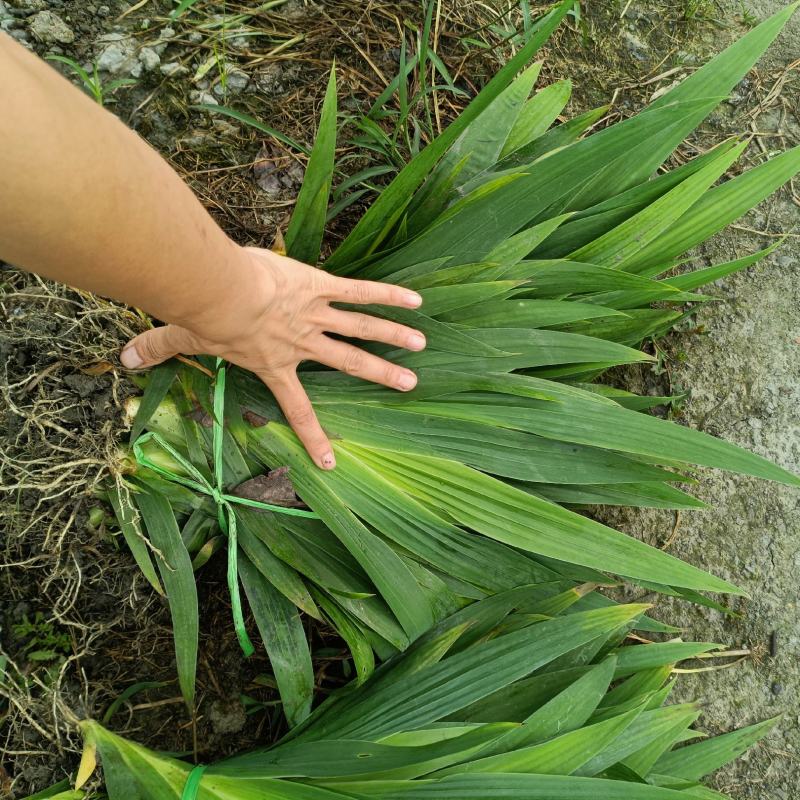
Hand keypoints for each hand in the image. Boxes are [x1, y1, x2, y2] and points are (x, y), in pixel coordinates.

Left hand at [120, 246, 425, 469]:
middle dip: (381, 375)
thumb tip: (120, 361)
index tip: (329, 463)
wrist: (221, 288)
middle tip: (410, 385)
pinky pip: (358, 291)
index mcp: (273, 363)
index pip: (297, 409)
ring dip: (392, 337)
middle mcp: (301, 343)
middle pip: (347, 362)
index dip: (313, 437)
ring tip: (422, 347)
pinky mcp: (320, 285)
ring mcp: (315, 314)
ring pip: (360, 329)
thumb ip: (156, 348)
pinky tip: (415, 301)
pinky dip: (386, 295)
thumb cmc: (205, 313)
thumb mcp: (181, 333)